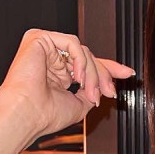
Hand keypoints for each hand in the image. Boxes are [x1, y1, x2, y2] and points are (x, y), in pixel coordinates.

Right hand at [0, 29, 135, 137]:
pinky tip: (78, 77)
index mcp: (56, 73)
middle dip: (103, 75)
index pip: (85, 65)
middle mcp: (49, 59)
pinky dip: (81, 60)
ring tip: (92, 93)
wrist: (26, 115)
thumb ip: (91, 91)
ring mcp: (44, 47)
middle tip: (110, 92)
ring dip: (93, 74)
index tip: (128, 73)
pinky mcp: (38, 38)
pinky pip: (73, 43)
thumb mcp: (79, 104)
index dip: (108, 69)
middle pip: (88, 57)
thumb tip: (106, 85)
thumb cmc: (46, 115)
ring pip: (83, 51)